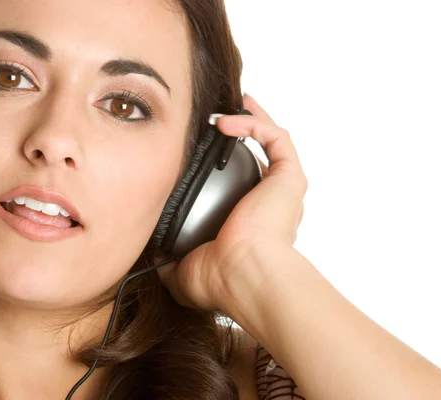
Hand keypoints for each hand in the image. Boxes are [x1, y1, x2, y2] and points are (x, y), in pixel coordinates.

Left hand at [158, 93, 307, 310]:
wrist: (244, 274)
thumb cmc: (221, 279)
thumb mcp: (182, 271)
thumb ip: (167, 259)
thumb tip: (151, 251)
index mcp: (251, 225)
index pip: (242, 187)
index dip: (225, 166)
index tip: (203, 150)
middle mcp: (271, 205)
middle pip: (260, 158)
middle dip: (244, 134)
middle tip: (220, 119)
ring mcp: (282, 191)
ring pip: (274, 143)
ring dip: (253, 121)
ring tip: (230, 106)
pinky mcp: (289, 178)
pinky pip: (277, 139)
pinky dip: (254, 123)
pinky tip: (226, 121)